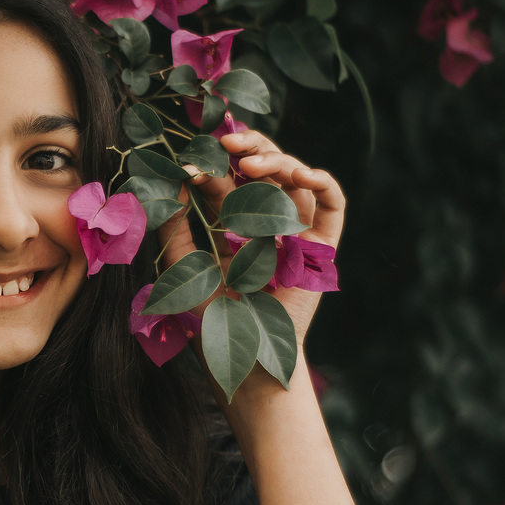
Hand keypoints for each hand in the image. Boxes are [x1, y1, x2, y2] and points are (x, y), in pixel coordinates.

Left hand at [158, 128, 344, 349]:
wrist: (244, 362)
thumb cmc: (210, 322)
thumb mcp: (182, 268)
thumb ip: (173, 227)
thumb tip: (172, 179)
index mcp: (237, 225)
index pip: (232, 179)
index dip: (216, 163)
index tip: (193, 159)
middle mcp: (269, 223)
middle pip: (267, 169)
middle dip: (250, 147)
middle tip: (226, 142)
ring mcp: (297, 233)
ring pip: (296, 179)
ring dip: (278, 161)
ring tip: (249, 163)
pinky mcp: (321, 249)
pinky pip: (333, 206)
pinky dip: (323, 182)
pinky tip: (303, 174)